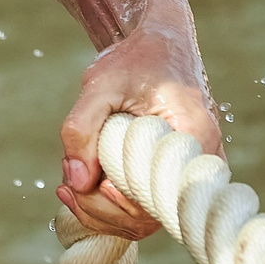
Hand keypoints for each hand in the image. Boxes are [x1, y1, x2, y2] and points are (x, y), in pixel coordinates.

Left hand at [55, 17, 220, 240]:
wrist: (159, 46)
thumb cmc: (135, 60)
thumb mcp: (100, 84)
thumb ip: (82, 128)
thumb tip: (76, 182)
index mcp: (193, 141)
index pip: (155, 199)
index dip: (113, 202)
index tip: (85, 180)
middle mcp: (198, 165)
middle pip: (147, 216)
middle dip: (98, 207)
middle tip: (65, 180)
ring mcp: (185, 174)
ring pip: (142, 217)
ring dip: (98, 208)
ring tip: (67, 181)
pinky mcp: (169, 176)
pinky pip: (141, 205)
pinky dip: (106, 202)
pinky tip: (78, 182)